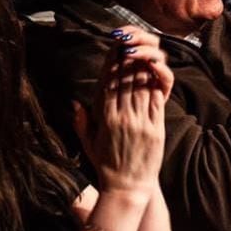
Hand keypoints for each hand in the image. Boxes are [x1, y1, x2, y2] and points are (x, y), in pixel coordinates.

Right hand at [74, 27, 172, 195]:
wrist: (128, 188)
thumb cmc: (107, 166)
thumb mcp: (88, 144)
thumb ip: (82, 122)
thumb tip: (75, 103)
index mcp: (104, 120)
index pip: (107, 85)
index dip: (111, 64)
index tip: (114, 49)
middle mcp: (121, 118)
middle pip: (124, 81)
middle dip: (126, 60)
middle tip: (129, 42)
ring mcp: (139, 123)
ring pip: (140, 88)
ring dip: (140, 67)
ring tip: (141, 52)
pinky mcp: (155, 129)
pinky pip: (154, 102)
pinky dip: (154, 85)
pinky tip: (154, 72)